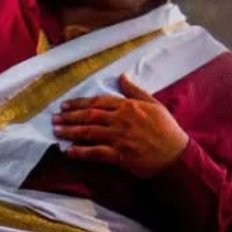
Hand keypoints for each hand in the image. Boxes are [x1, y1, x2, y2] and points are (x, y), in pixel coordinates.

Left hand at [52, 74, 189, 177]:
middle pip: (88, 116)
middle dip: (69, 117)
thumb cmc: (167, 130)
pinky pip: (95, 152)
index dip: (78, 103)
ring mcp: (119, 138)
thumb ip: (135, 91)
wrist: (177, 155)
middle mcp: (120, 120)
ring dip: (70, 132)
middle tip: (54, 118)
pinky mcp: (120, 155)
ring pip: (88, 132)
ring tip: (56, 131)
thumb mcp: (154, 104)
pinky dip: (80, 152)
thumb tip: (122, 76)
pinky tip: (69, 152)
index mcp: (127, 107)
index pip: (97, 102)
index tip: (65, 105)